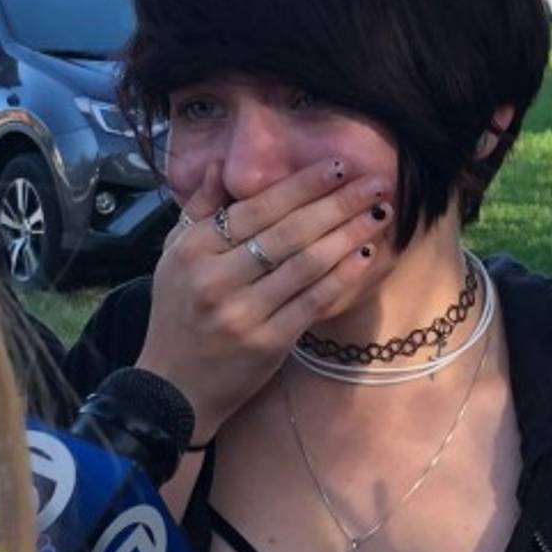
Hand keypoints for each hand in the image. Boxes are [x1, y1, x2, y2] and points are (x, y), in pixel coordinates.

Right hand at [137, 159, 392, 444]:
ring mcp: (242, 312)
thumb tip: (219, 163)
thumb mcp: (173, 255)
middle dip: (338, 203)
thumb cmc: (178, 313)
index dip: (303, 185)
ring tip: (380, 213)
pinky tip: (365, 255)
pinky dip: (342, 276)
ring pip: (306, 264)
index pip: (258, 207)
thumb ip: (199, 208)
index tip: (341, 166)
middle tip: (376, 182)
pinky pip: (313, 301)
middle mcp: (216, 277)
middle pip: (288, 231)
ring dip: (348, 234)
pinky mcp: (267, 343)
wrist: (172, 388)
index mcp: (193, 249)